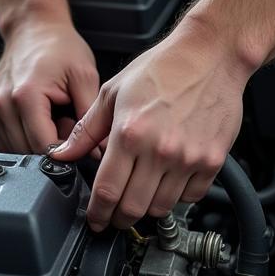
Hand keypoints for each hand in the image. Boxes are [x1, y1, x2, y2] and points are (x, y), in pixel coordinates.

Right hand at [0, 19, 99, 152]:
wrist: (32, 30)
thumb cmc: (58, 48)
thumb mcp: (84, 77)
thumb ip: (90, 118)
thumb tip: (100, 150)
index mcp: (25, 97)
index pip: (44, 148)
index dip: (65, 150)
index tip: (76, 135)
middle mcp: (1, 105)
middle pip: (28, 152)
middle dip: (51, 147)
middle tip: (64, 119)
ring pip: (15, 151)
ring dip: (35, 142)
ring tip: (50, 115)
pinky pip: (4, 142)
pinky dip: (21, 137)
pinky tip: (33, 117)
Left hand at [50, 21, 249, 230]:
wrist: (210, 55)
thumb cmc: (163, 68)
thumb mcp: (112, 92)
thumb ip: (87, 129)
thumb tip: (62, 154)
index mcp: (129, 133)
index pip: (107, 190)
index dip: (98, 213)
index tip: (96, 219)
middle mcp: (159, 150)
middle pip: (133, 207)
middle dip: (118, 219)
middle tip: (114, 217)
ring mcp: (188, 158)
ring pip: (161, 208)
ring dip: (147, 210)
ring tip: (140, 198)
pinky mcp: (211, 161)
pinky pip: (190, 196)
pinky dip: (177, 198)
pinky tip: (168, 184)